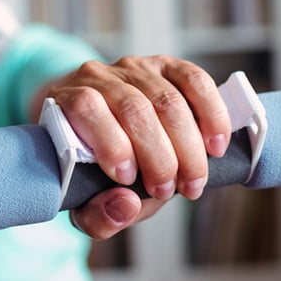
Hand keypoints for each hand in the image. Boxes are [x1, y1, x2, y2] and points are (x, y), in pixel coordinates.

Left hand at [47, 56, 230, 239]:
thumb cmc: (91, 166)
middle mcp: (97, 77)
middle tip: (167, 191)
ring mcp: (134, 68)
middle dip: (158, 157)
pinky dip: (211, 114)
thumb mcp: (85, 198)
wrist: (104, 131)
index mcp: (66, 102)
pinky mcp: (165, 65)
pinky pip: (195, 80)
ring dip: (187, 146)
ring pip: (167, 100)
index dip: (111, 143)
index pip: (86, 107)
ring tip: (192, 180)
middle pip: (134, 109)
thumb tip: (125, 205)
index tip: (128, 179)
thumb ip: (97, 214)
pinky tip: (214, 145)